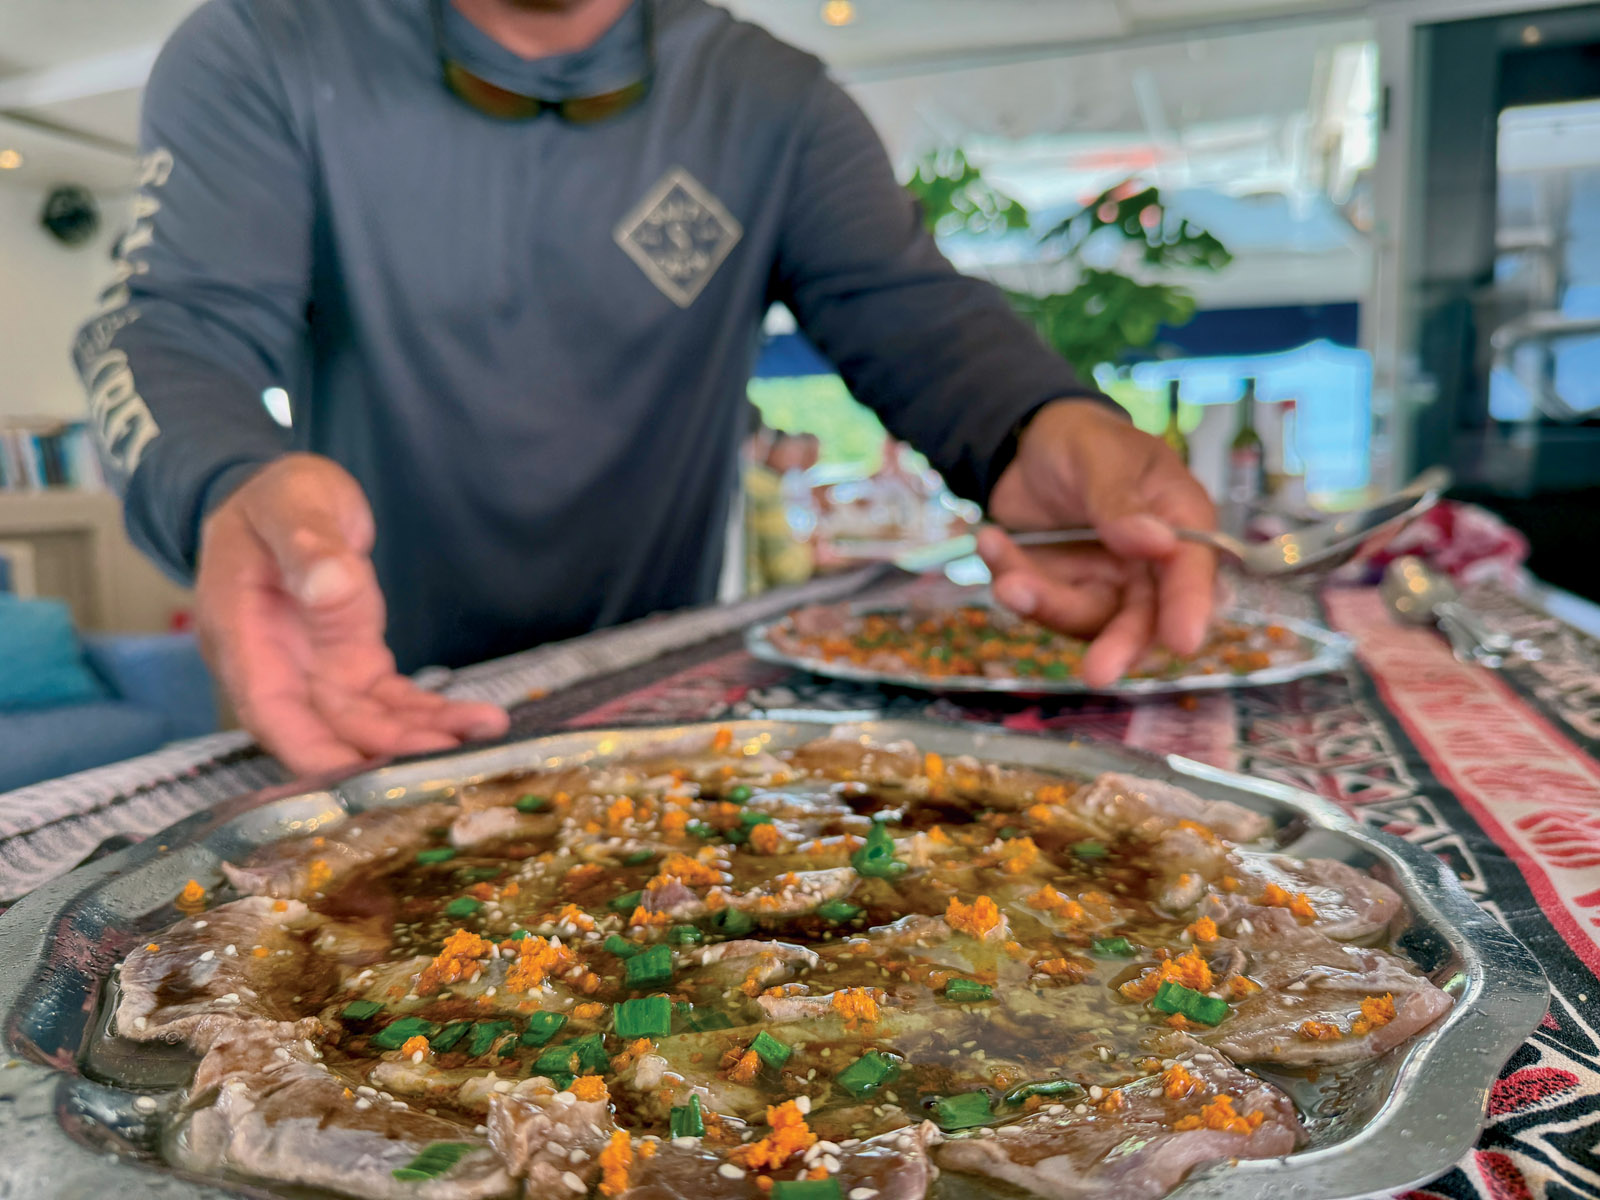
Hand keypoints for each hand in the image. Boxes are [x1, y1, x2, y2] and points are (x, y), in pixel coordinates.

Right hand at [196, 453, 509, 775]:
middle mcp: (277, 667)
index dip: (311, 752)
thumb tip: (329, 586)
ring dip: (420, 737)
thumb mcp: (290, 504)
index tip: (358, 778)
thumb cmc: (277, 497)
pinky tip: (475, 722)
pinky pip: (391, 701)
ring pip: (367, 722)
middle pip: (327, 729)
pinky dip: (430, 715)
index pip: (271, 710)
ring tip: (482, 736)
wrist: (288, 497)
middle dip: (385, 753)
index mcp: (241, 634)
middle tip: (448, 761)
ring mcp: (318, 671)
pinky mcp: (353, 664)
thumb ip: (307, 545)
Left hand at [982, 399, 1216, 684]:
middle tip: (1098, 673)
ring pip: (1085, 620)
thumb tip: (1158, 542)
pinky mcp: (1059, 590)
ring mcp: (1103, 584)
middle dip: (1120, 646)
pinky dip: (1010, 578)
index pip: (1192, 574)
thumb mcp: (1101, 455)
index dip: (1189, 608)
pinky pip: (1037, 602)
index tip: (1182, 642)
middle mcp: (1148, 567)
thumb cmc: (1083, 439)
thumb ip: (1121, 500)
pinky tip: (990, 540)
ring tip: (1008, 580)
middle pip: (1143, 619)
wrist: (1027, 444)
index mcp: (1180, 524)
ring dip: (1045, 605)